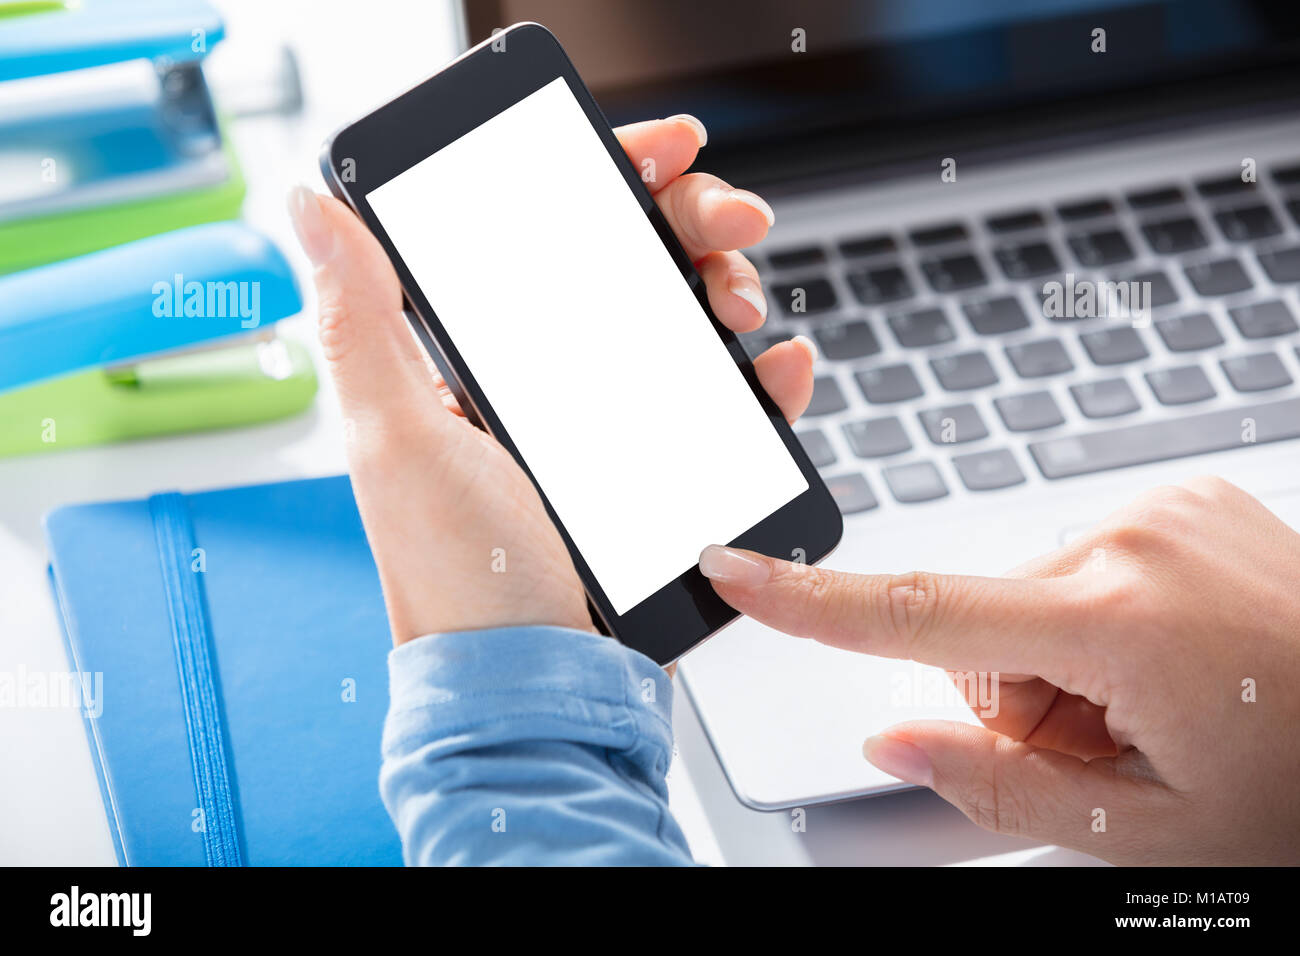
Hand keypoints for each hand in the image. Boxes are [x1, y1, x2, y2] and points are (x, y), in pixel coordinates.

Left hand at [288, 115, 814, 646]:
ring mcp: (614, 427)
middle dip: (688, 219)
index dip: (605, 177)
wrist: (543, 690)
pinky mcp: (666, 472)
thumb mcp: (401, 442)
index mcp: (482, 359)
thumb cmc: (460, 582)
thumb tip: (318, 206)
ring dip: (727, 285)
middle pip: (630, 265)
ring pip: (685, 322)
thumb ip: (366, 323)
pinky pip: (726, 404)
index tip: (658, 153)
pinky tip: (777, 368)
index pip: (544, 232)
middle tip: (728, 216)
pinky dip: (763, 376)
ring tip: (741, 305)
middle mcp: (549, 383)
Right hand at [699, 477, 1299, 863]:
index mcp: (1122, 620)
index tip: (735, 569)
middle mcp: (1135, 537)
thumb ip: (1000, 789)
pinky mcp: (1183, 500)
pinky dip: (1105, 619)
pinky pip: (1088, 564)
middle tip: (1116, 742)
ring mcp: (1166, 509)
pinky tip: (1177, 657)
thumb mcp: (1152, 832)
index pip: (917, 611)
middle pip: (984, 624)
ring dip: (1066, 659)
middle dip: (1020, 695)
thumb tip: (898, 747)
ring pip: (1035, 597)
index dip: (809, 600)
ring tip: (1163, 702)